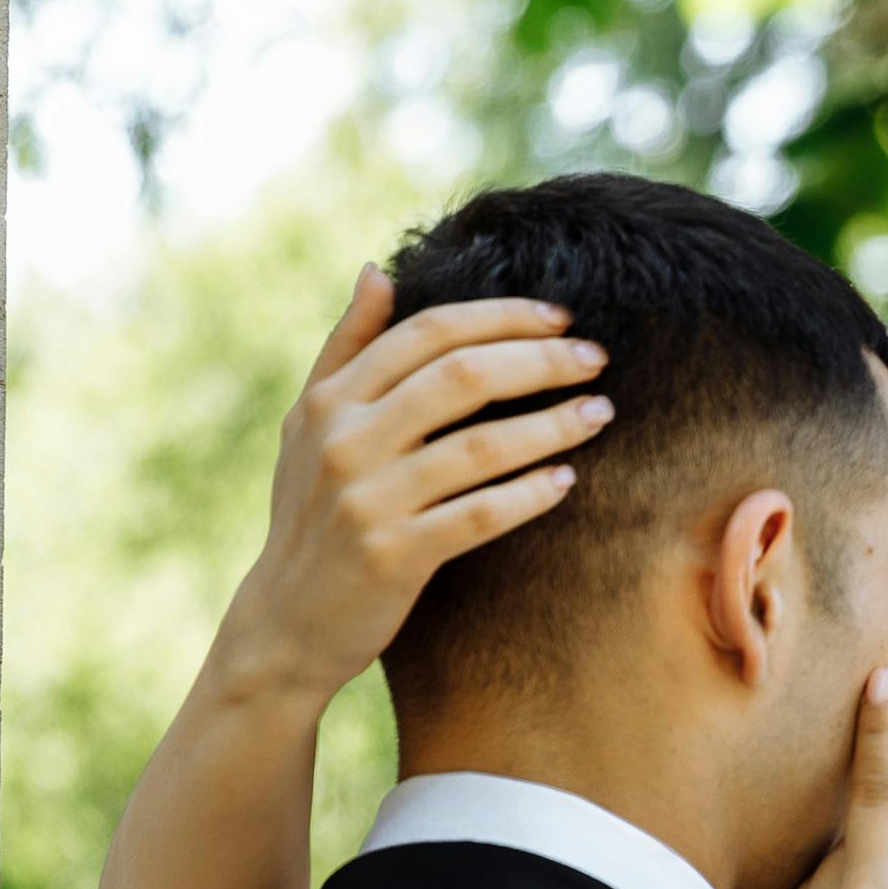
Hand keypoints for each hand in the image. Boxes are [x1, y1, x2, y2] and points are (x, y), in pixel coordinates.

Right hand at [211, 270, 615, 706]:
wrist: (285, 619)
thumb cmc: (312, 512)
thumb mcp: (310, 423)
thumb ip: (347, 346)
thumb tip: (378, 270)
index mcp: (330, 400)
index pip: (427, 333)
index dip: (501, 317)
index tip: (560, 318)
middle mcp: (344, 440)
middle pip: (462, 377)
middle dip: (540, 360)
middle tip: (597, 358)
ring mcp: (369, 498)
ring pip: (481, 446)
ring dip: (552, 425)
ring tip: (602, 412)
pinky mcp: (395, 554)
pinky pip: (480, 515)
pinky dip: (530, 495)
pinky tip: (569, 480)